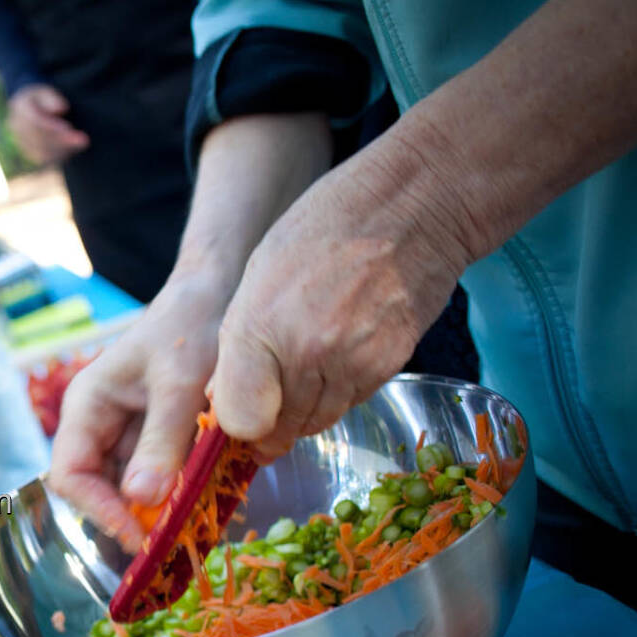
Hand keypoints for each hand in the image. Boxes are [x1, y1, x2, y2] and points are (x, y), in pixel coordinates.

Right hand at [7, 84, 89, 164]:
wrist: (29, 108)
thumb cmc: (42, 97)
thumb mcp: (47, 91)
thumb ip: (52, 98)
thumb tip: (62, 108)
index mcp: (20, 106)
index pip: (35, 121)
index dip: (53, 127)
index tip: (70, 128)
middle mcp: (16, 126)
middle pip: (39, 139)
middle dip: (62, 140)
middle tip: (84, 140)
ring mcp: (21, 141)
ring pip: (42, 152)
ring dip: (63, 149)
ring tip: (82, 142)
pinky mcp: (29, 153)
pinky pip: (45, 158)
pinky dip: (61, 155)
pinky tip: (74, 148)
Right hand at [48, 269, 234, 552]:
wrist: (219, 295)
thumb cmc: (191, 328)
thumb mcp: (179, 385)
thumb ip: (162, 441)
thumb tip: (142, 498)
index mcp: (87, 406)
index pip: (70, 475)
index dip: (98, 510)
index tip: (138, 533)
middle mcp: (100, 425)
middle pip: (98, 489)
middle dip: (130, 516)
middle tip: (171, 541)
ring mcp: (129, 433)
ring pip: (131, 489)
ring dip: (158, 510)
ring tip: (192, 526)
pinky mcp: (160, 439)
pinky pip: (161, 477)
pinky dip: (179, 493)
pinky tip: (206, 503)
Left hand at [209, 141, 472, 458]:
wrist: (410, 207)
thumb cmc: (323, 230)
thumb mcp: (258, 276)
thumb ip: (241, 344)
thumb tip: (226, 398)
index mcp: (259, 326)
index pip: (242, 420)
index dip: (239, 424)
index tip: (239, 413)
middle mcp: (306, 353)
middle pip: (281, 429)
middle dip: (270, 422)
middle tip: (269, 405)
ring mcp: (352, 363)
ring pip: (318, 421)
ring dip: (304, 412)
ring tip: (302, 376)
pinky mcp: (389, 365)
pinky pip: (352, 402)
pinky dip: (339, 393)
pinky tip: (336, 360)